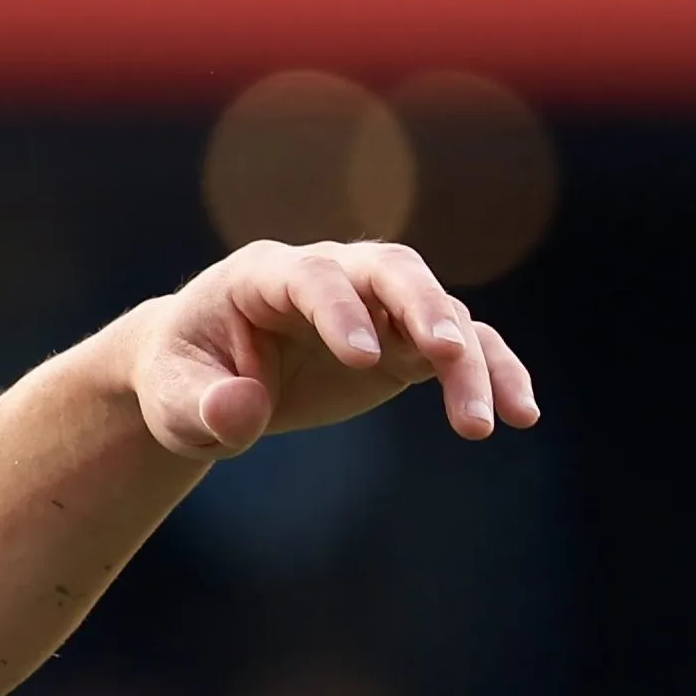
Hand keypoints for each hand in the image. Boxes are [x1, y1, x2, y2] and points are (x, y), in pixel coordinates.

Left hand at [120, 239, 537, 457]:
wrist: (204, 380)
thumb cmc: (182, 382)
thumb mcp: (174, 403)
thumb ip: (203, 407)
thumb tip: (240, 410)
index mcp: (262, 276)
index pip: (311, 277)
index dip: (338, 309)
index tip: (363, 357)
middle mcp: (329, 277)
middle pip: (390, 270)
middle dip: (420, 306)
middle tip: (445, 354)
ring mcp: (374, 306)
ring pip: (438, 311)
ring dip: (468, 360)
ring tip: (486, 425)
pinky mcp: (404, 343)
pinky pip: (463, 346)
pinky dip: (494, 372)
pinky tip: (522, 415)